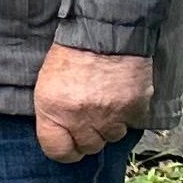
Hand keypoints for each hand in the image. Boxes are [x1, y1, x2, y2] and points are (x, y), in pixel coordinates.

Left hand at [33, 45, 155, 162]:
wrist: (106, 31)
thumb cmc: (71, 53)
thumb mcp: (48, 82)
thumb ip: (53, 113)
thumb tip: (62, 137)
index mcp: (53, 110)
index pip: (57, 151)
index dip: (64, 149)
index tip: (68, 143)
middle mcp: (81, 118)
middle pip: (88, 147)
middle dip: (88, 135)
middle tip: (89, 116)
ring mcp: (110, 116)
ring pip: (112, 137)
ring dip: (109, 125)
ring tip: (105, 101)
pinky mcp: (134, 109)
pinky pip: (131, 123)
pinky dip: (127, 113)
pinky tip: (120, 95)